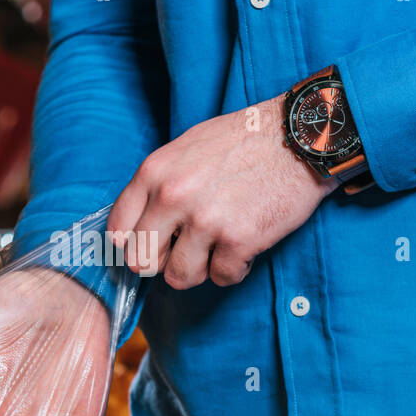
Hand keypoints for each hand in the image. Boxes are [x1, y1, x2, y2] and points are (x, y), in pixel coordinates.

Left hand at [107, 93, 335, 288]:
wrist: (298, 137)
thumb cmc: (243, 142)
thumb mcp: (185, 149)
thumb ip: (158, 186)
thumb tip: (138, 228)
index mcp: (154, 173)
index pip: (117, 231)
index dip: (133, 245)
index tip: (152, 245)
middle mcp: (173, 197)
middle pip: (142, 261)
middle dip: (163, 262)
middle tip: (187, 250)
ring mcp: (205, 221)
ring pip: (180, 277)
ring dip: (200, 268)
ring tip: (218, 246)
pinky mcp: (239, 240)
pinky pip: (221, 277)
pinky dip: (234, 268)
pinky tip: (244, 245)